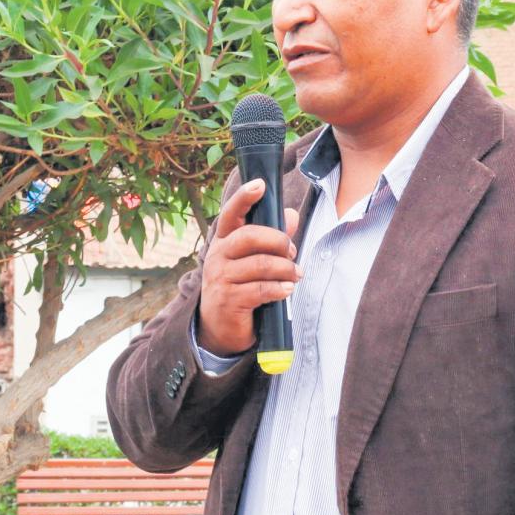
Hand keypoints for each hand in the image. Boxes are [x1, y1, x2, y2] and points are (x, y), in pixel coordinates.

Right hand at [197, 178, 300, 355]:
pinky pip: (260, 289)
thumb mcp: (253, 261)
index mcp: (223, 242)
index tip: (259, 185)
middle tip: (292, 251)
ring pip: (259, 264)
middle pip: (249, 236)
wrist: (220, 329)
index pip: (230, 214)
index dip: (244, 198)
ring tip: (296, 274)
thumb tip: (291, 215)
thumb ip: (271, 239)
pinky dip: (279, 288)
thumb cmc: (240, 288)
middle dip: (277, 241)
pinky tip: (288, 289)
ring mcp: (220, 279)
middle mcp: (217, 256)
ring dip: (285, 268)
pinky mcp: (229, 300)